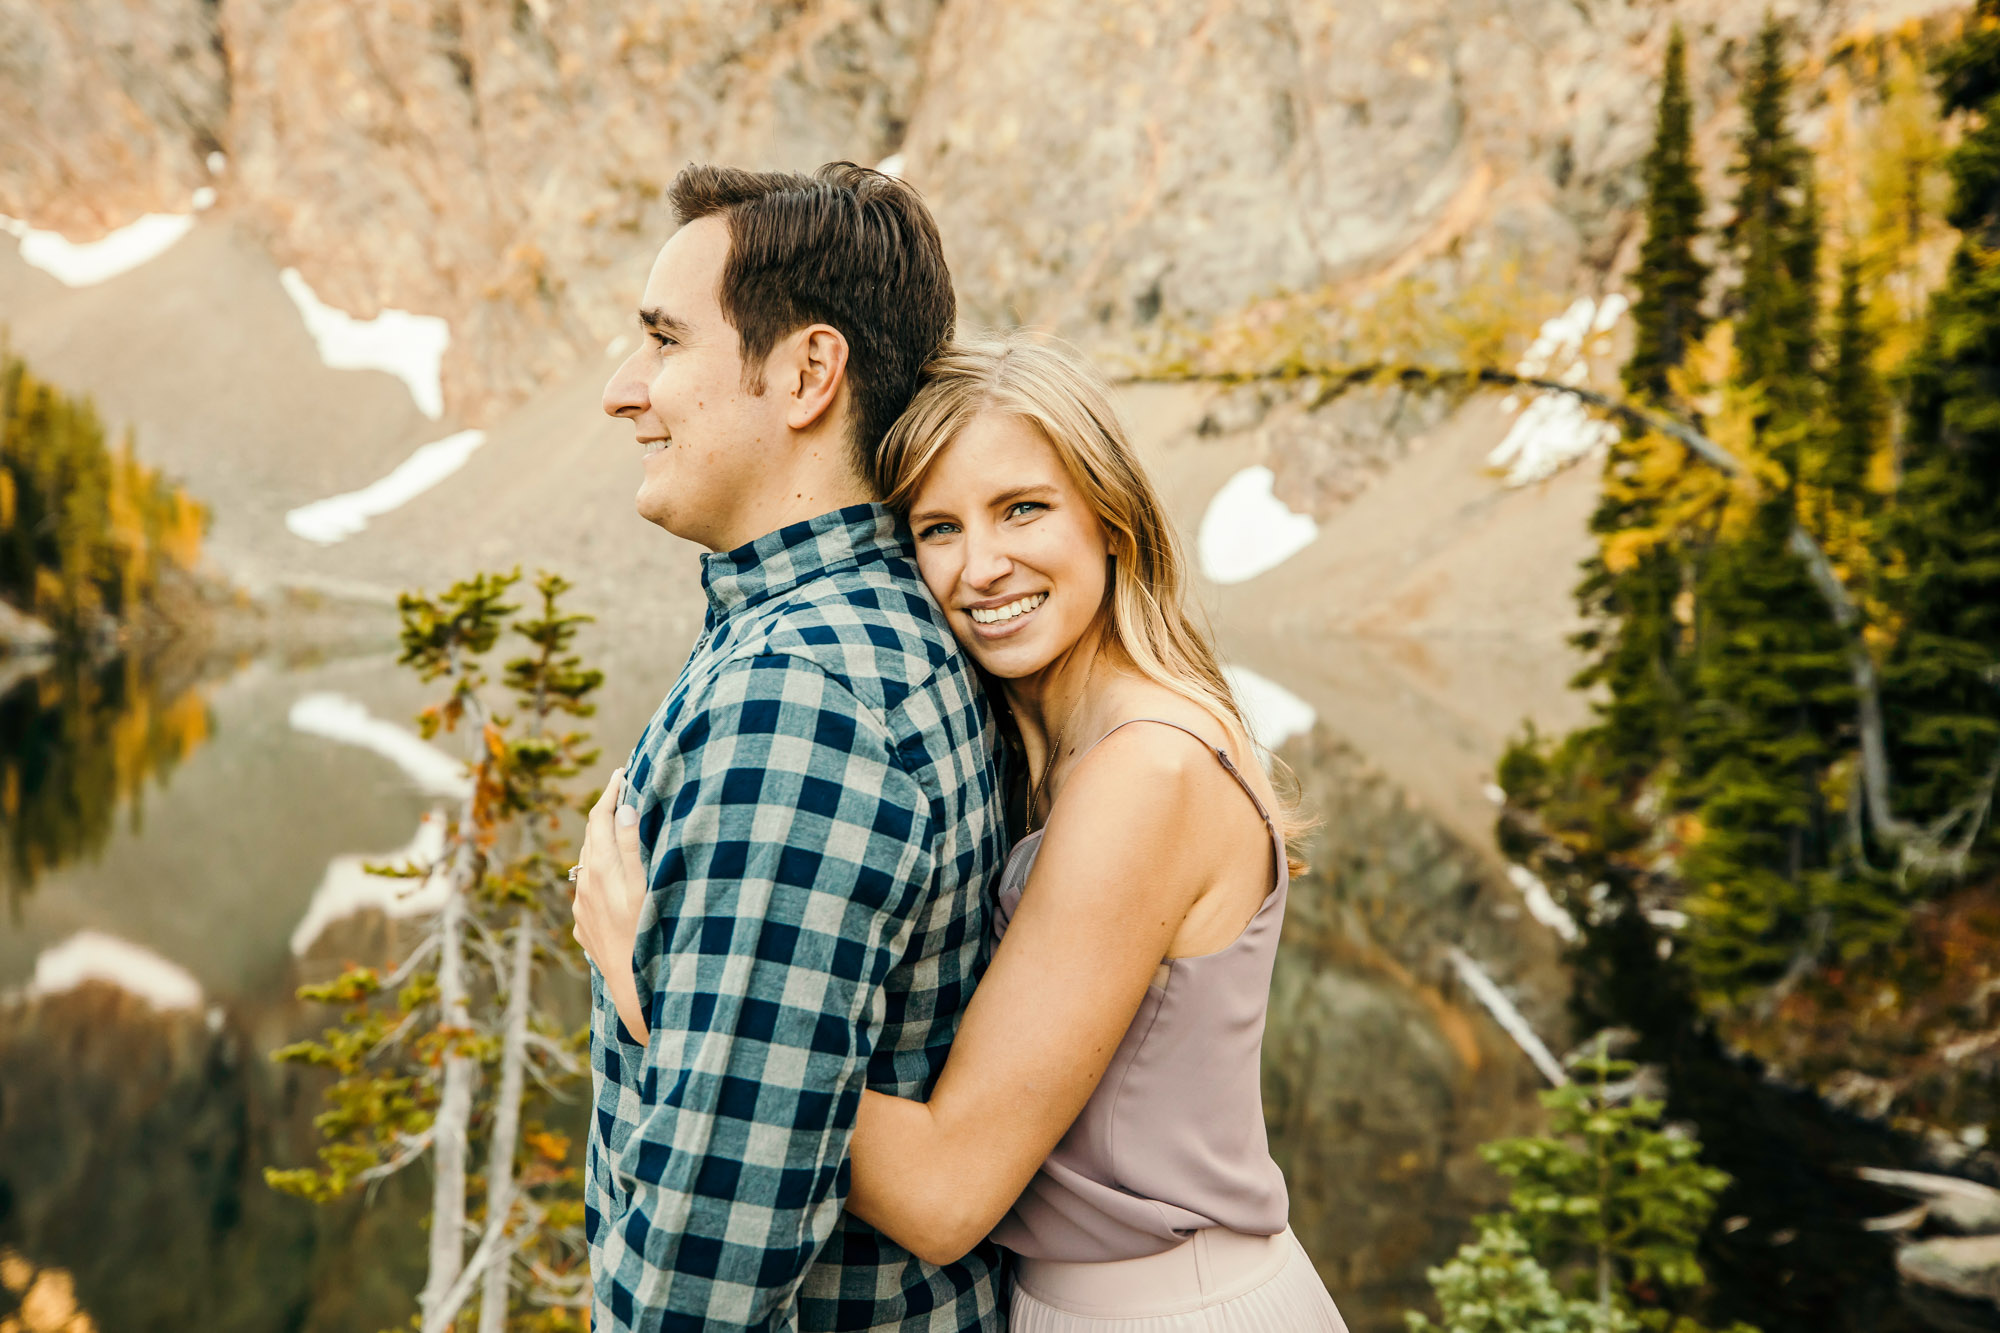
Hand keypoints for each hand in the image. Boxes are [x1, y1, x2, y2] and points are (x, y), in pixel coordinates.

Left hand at [571, 767, 650, 1039]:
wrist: (634, 988)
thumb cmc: (648, 934)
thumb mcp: (647, 884)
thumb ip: (634, 846)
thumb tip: (624, 809)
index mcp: (601, 868)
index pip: (601, 817)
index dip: (611, 792)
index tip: (623, 772)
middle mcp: (585, 886)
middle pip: (590, 838)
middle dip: (605, 812)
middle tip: (622, 792)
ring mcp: (581, 909)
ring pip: (587, 865)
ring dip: (601, 843)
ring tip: (618, 831)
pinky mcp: (584, 928)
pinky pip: (588, 892)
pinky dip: (599, 874)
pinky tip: (612, 880)